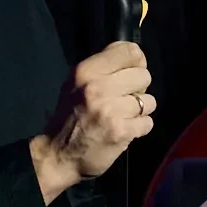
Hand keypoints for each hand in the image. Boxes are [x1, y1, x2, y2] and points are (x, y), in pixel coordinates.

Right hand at [33, 40, 158, 202]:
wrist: (57, 154)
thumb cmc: (69, 116)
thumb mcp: (76, 84)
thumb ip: (103, 68)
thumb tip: (137, 57)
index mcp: (86, 71)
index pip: (130, 52)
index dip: (137, 62)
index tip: (131, 72)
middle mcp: (98, 87)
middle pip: (143, 75)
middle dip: (138, 88)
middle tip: (124, 99)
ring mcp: (111, 110)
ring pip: (149, 101)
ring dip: (140, 110)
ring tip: (124, 116)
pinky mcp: (121, 132)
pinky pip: (147, 123)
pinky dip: (139, 128)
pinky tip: (124, 129)